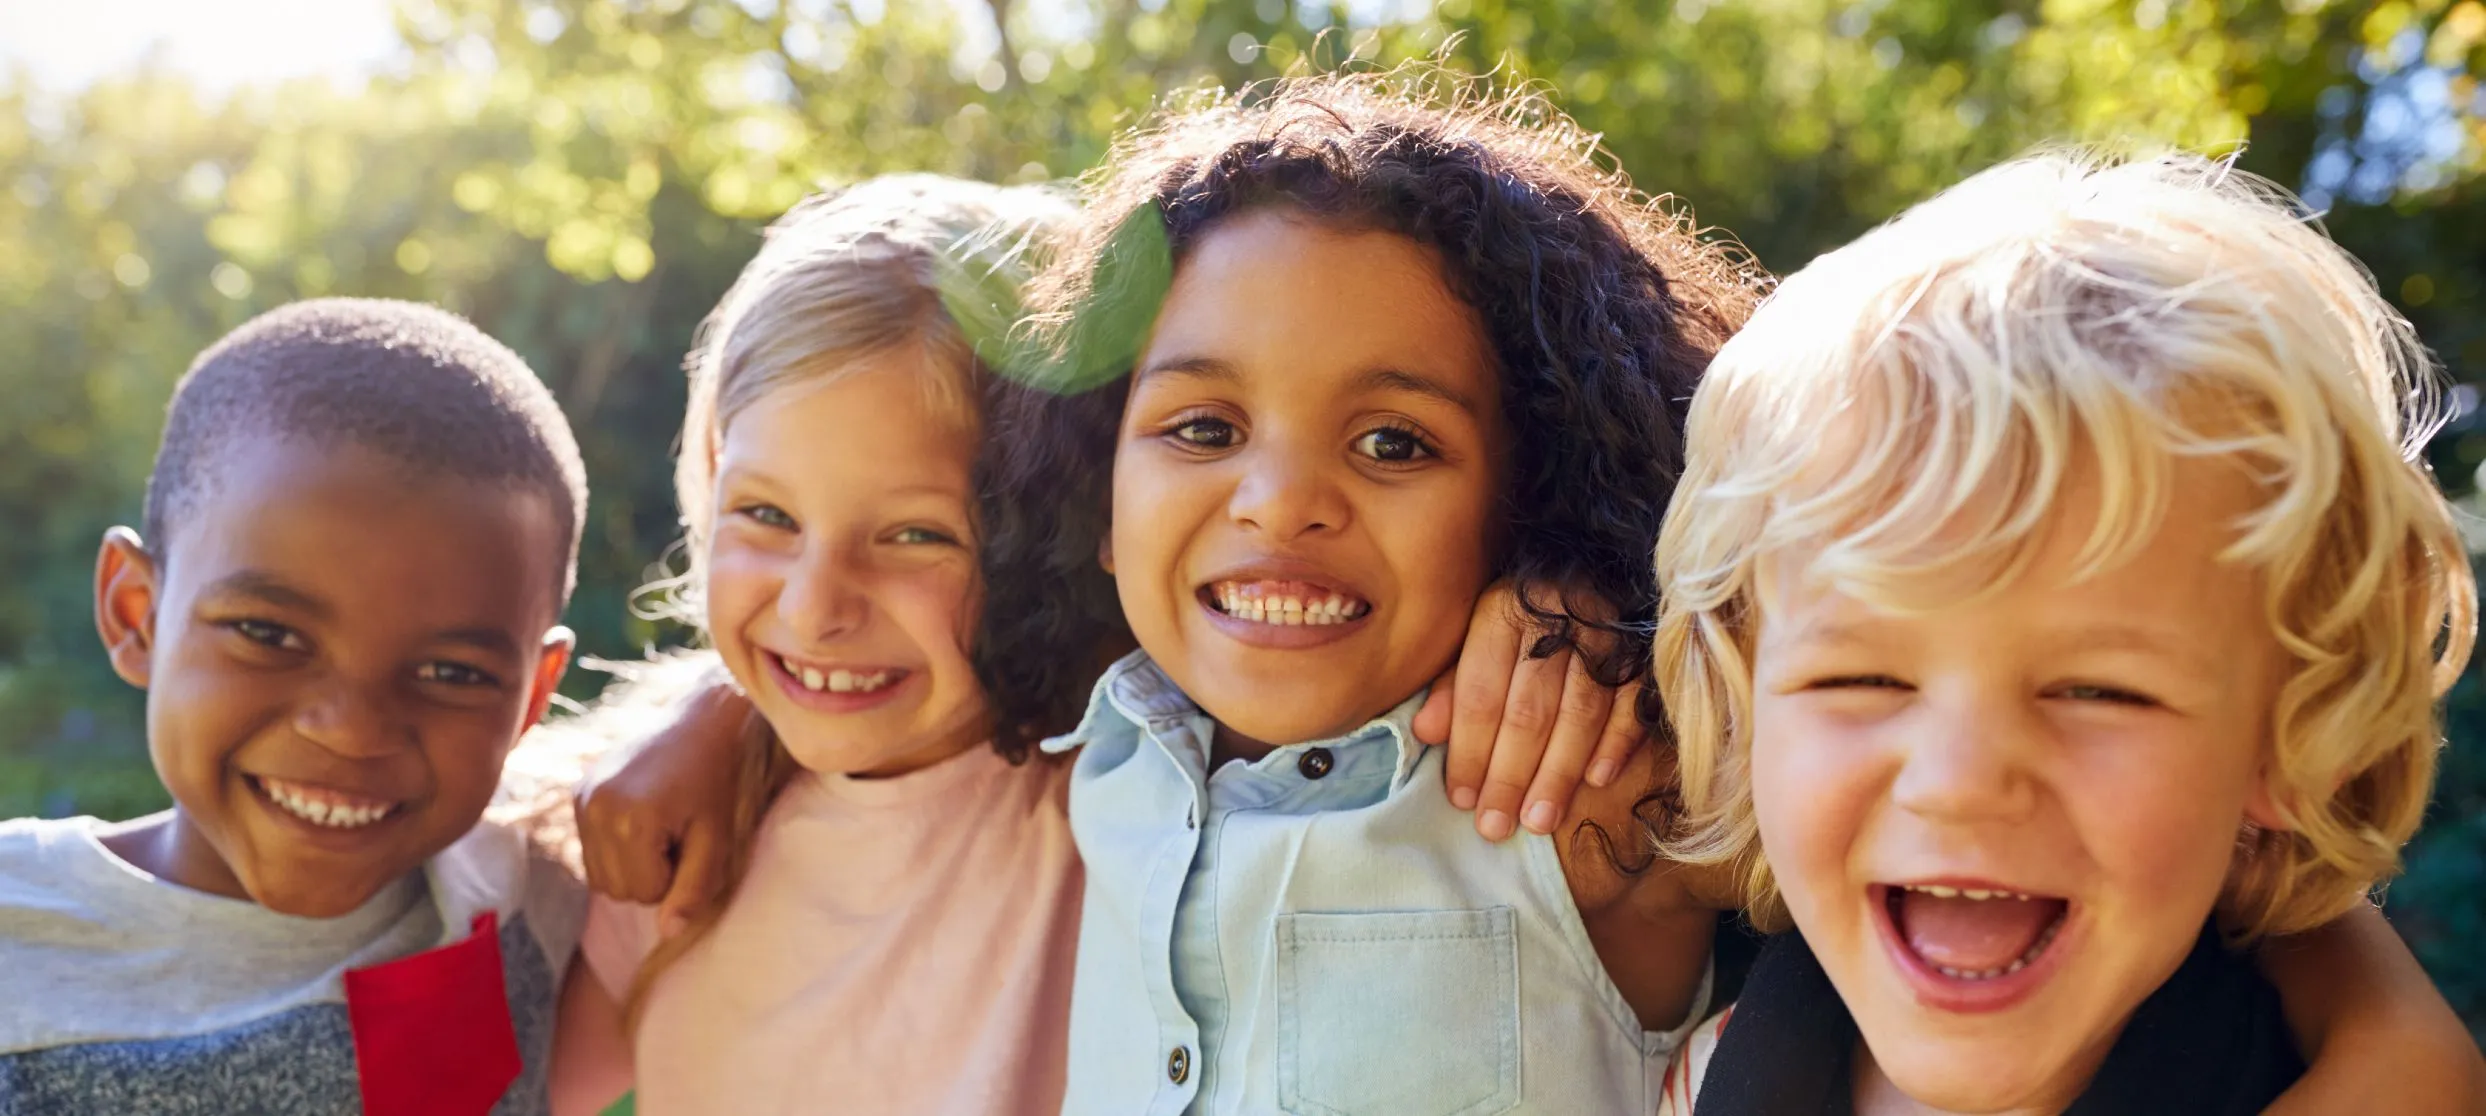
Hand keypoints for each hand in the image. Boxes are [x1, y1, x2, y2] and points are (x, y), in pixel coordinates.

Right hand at [573, 679, 750, 937]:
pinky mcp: (578, 792)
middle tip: (679, 833)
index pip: (644, 894)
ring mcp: (581, 799)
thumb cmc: (718, 780)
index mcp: (629, 821)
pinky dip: (618, 848)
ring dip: (633, 864)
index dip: (675, 877)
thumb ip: (695, 888)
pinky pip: (592, 850)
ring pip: (600, 876)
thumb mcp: (718, 838)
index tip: (692, 840)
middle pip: (616, 889)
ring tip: (663, 827)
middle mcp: (594, 809)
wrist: (701, 719)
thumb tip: (667, 933)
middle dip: (652, 875)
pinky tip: (643, 818)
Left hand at [1414, 581, 1645, 840]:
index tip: (1462, 799)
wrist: (1600, 558)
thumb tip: (1425, 733)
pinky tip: (1598, 781)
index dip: (1470, 749)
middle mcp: (1555, 621)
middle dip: (1510, 774)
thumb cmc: (1526, 608)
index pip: (1482, 693)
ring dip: (1558, 773)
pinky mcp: (1645, 649)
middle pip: (1529, 710)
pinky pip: (1632, 701)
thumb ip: (1455, 682)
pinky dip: (1616, 742)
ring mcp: (1605, 635)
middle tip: (1496, 827)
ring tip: (1539, 821)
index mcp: (1503, 612)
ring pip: (1580, 714)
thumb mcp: (1478, 629)